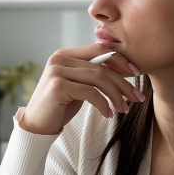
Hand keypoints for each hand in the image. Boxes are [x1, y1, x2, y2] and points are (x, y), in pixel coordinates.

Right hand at [18, 45, 143, 135]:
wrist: (36, 125)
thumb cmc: (60, 106)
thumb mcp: (78, 86)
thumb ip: (92, 74)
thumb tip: (124, 69)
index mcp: (65, 54)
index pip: (99, 49)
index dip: (121, 60)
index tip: (137, 74)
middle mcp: (59, 58)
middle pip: (102, 66)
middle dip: (124, 82)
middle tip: (137, 97)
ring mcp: (57, 71)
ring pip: (98, 78)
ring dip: (116, 95)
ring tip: (124, 109)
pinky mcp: (57, 86)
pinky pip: (90, 92)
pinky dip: (103, 104)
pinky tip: (108, 114)